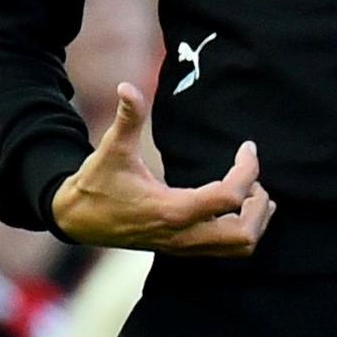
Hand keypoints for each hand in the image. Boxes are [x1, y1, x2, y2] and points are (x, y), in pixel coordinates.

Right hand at [50, 82, 274, 256]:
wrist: (77, 221)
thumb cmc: (96, 184)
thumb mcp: (111, 149)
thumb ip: (126, 118)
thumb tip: (127, 86)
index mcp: (171, 210)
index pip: (229, 197)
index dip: (248, 170)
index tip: (248, 146)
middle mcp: (182, 235)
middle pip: (243, 234)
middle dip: (259, 205)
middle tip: (255, 178)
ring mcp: (183, 247)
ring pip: (239, 248)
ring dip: (255, 221)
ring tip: (252, 191)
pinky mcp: (182, 249)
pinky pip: (227, 250)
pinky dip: (243, 229)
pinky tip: (239, 205)